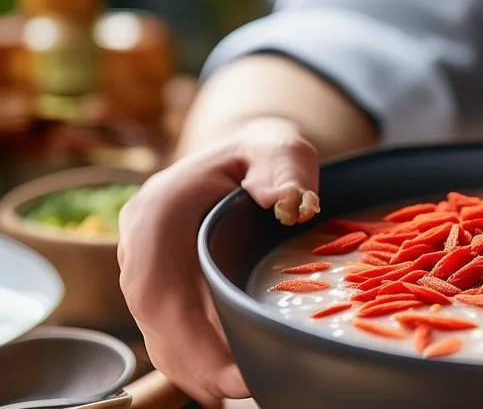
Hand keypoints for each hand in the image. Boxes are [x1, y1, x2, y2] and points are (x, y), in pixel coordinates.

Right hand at [118, 117, 320, 405]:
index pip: (152, 281)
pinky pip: (175, 339)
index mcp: (157, 208)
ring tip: (246, 390)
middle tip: (244, 388)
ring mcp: (152, 271)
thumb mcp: (279, 148)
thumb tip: (289, 200)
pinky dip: (201, 367)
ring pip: (162, 337)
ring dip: (198, 371)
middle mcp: (143, 246)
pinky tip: (236, 383)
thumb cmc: (265, 155)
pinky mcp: (169, 292)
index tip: (226, 362)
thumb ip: (284, 167)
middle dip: (194, 361)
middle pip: (155, 320)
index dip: (182, 329)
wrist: (251, 159)